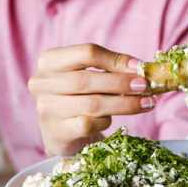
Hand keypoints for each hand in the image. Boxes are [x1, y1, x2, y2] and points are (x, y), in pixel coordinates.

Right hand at [28, 43, 154, 155]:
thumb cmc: (79, 98)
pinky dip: (105, 122)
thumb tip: (141, 68)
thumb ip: (110, 69)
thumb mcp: (89, 76)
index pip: (86, 53)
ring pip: (91, 104)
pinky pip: (88, 124)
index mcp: (49, 61)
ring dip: (124, 104)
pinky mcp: (56, 132)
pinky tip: (112, 120)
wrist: (61, 133)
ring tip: (146, 103)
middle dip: (121, 83)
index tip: (140, 67)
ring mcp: (46, 109)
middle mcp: (42, 83)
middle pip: (87, 79)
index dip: (116, 60)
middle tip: (145, 86)